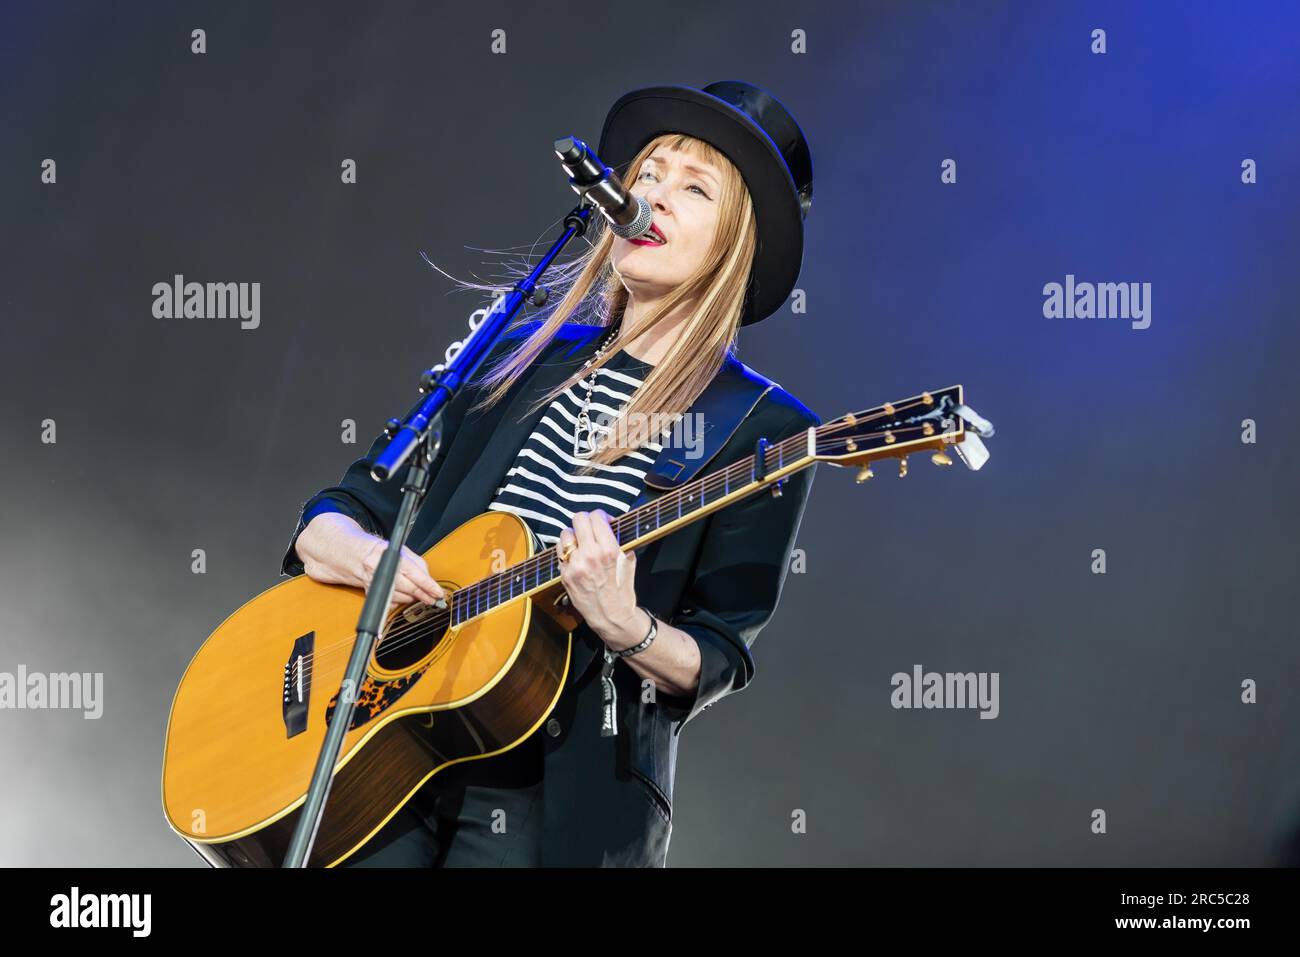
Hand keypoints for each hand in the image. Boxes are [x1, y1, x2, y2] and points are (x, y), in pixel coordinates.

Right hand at [358, 538, 446, 610]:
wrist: (361, 556)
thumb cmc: (384, 552)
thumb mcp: (404, 551)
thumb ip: (419, 565)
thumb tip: (430, 582)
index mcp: (391, 556)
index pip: (415, 574)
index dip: (428, 586)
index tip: (438, 593)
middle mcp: (381, 569)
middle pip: (409, 588)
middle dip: (424, 595)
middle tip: (433, 598)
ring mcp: (375, 583)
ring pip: (401, 598)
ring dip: (412, 598)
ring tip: (418, 593)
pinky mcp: (372, 593)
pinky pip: (390, 603)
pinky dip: (400, 600)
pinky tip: (403, 594)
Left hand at [556, 510, 641, 644]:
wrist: (612, 616)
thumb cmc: (623, 590)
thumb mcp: (628, 561)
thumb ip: (619, 541)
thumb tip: (611, 526)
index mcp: (609, 549)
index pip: (596, 516)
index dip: (600, 516)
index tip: (603, 521)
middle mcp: (590, 554)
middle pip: (578, 519)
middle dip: (585, 521)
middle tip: (590, 528)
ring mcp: (575, 565)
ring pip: (565, 534)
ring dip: (573, 536)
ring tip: (580, 543)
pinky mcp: (565, 575)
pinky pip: (560, 553)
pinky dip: (567, 552)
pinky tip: (575, 558)